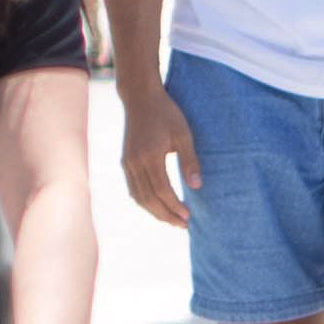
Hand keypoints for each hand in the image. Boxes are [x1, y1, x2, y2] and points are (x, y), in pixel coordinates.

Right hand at [117, 77, 198, 228]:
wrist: (140, 98)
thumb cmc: (166, 113)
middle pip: (149, 199)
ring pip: (139, 197)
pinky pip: (133, 189)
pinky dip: (144, 202)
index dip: (174, 206)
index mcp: (150, 156)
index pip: (162, 190)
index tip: (188, 216)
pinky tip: (156, 206)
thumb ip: (189, 160)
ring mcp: (127, 163)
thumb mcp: (183, 133)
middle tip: (183, 225)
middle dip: (166, 215)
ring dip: (155, 212)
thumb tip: (197, 187)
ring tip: (171, 220)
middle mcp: (135, 163)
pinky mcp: (126, 162)